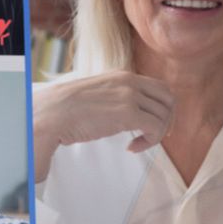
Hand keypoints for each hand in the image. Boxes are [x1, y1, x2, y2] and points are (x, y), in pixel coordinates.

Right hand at [32, 71, 173, 181]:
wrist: (53, 113)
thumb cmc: (68, 110)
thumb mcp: (98, 94)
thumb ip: (115, 97)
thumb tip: (123, 113)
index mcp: (123, 76)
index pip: (159, 87)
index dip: (163, 107)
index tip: (155, 123)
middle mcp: (130, 82)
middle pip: (169, 99)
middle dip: (167, 120)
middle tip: (155, 136)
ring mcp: (130, 97)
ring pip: (163, 116)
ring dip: (155, 135)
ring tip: (137, 144)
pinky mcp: (128, 114)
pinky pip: (154, 128)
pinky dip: (149, 142)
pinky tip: (132, 147)